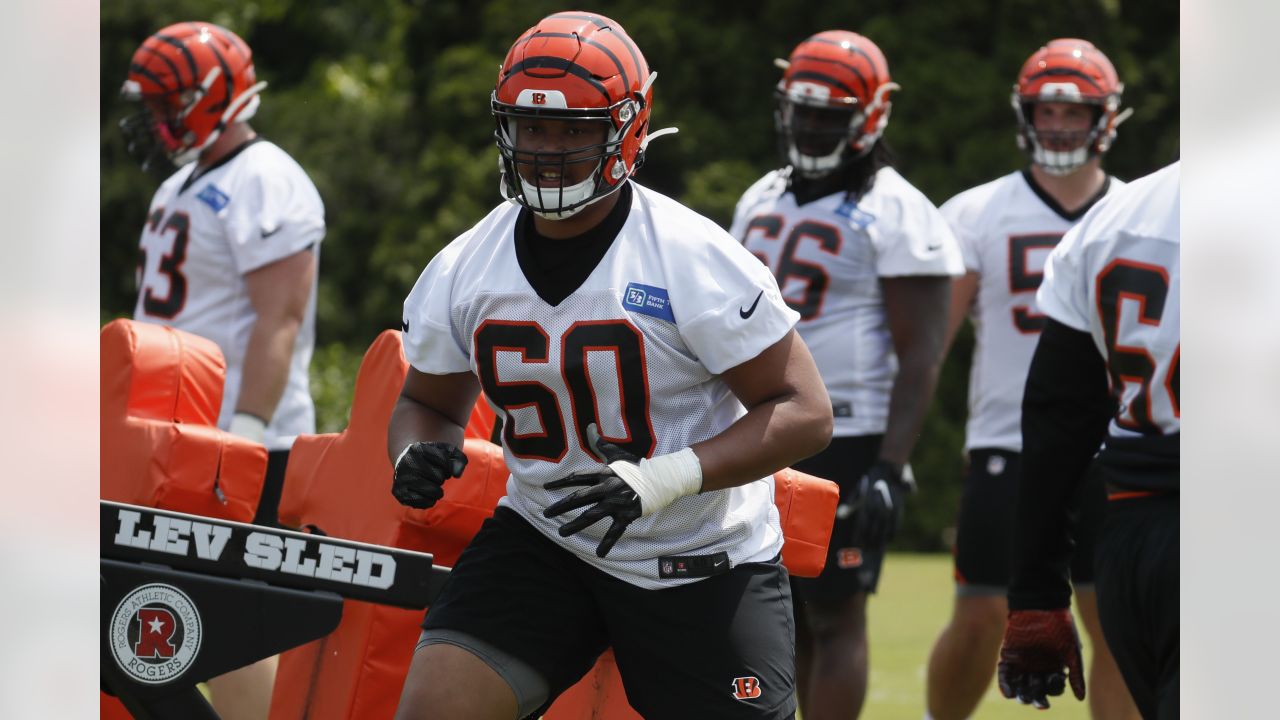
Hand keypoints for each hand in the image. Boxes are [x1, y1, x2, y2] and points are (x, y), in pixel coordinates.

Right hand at [391, 441, 467, 508]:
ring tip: (431, 486)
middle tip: (433, 476)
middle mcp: (407, 462)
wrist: (406, 462)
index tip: (442, 465)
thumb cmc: (430, 458)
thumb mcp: (446, 452)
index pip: (444, 460)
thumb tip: (457, 474)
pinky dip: (429, 501)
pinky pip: (423, 502)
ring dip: (438, 491)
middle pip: (439, 477)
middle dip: (441, 478)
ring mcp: (401, 477)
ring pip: (433, 492)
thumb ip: (459, 459)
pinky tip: (425, 494)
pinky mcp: (399, 492)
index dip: (448, 466)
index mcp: (418, 449)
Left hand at [543, 424, 642, 557]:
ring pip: (591, 516)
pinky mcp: (626, 515)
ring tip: (561, 534)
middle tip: (546, 514)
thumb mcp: (617, 454)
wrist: (660, 478)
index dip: (560, 482)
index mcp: (603, 473)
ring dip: (575, 525)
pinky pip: (615, 531)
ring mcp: (616, 503)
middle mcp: (606, 488)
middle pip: (579, 499)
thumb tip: (590, 427)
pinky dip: (607, 543)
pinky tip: (599, 553)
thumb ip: (600, 444)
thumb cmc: (636, 466)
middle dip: (560, 506)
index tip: (546, 487)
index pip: (577, 478)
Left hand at [848, 460, 911, 549]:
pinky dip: (892, 533)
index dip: (859, 536)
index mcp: (866, 504)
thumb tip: (840, 515)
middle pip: (872, 530)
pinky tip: (888, 540)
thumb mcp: (859, 490)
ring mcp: (889, 509)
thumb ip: (851, 503)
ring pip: (884, 529)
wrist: (888, 468)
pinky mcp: (899, 507)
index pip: (862, 525)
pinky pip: (896, 524)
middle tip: (866, 549)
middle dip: (868, 541)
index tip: (857, 544)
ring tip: (876, 548)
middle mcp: (877, 508)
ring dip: (880, 540)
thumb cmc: (870, 480)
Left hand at [998, 608, 1086, 708]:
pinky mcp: (1008, 655)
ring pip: (1020, 684)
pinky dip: (1005, 684)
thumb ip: (1076, 674)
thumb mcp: (1072, 651)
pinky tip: (1008, 693)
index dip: (1054, 689)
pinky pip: (1005, 674)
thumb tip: (1081, 698)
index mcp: (1054, 668)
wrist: (1041, 604)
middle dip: (1037, 698)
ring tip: (1022, 698)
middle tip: (1039, 703)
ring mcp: (1022, 662)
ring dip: (1021, 694)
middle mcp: (1037, 668)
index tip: (1057, 680)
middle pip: (1036, 690)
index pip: (1053, 688)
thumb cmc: (1061, 626)